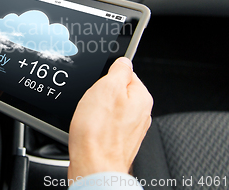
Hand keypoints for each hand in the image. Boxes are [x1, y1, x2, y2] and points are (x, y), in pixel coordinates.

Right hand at [68, 57, 152, 179]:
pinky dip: (94, 124)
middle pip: (115, 91)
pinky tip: (87, 129)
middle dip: (99, 94)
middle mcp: (140, 114)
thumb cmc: (99, 132)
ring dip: (95, 110)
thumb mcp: (107, 87)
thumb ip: (118, 69)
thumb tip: (123, 61)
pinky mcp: (116, 142)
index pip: (125, 72)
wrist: (93, 167)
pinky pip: (103, 125)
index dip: (106, 74)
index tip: (97, 81)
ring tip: (88, 117)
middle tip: (90, 101)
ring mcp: (129, 130)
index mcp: (141, 97)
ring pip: (107, 109)